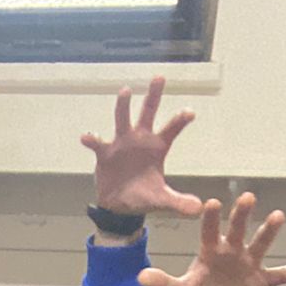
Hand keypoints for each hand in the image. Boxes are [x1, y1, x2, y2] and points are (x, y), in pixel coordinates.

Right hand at [80, 79, 202, 218]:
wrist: (120, 206)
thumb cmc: (143, 197)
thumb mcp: (162, 201)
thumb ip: (179, 202)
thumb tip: (198, 208)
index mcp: (157, 147)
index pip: (171, 129)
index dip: (180, 120)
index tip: (190, 112)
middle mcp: (140, 140)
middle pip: (148, 112)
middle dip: (154, 95)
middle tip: (160, 77)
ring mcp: (122, 144)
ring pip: (122, 119)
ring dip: (123, 106)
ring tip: (125, 91)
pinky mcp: (105, 153)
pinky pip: (98, 143)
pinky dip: (92, 139)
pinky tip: (86, 137)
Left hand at [141, 194, 285, 285]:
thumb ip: (162, 283)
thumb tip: (141, 277)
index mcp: (209, 252)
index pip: (209, 231)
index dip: (211, 218)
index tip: (213, 203)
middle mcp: (231, 252)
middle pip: (237, 230)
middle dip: (241, 215)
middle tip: (247, 198)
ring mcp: (248, 264)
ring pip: (260, 245)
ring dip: (269, 232)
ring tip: (278, 216)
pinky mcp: (260, 281)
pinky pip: (280, 276)